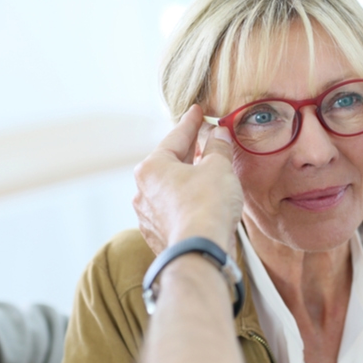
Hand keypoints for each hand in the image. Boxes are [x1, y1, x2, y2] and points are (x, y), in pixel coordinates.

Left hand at [133, 104, 242, 254]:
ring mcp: (147, 216)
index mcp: (152, 167)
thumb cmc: (207, 205)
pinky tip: (201, 204)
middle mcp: (143, 190)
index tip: (197, 111)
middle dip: (190, 152)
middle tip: (206, 140)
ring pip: (170, 189)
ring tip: (207, 175)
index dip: (191, 123)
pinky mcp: (157, 236)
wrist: (201, 251)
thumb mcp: (218, 167)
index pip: (175, 137)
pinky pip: (173, 211)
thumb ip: (218, 148)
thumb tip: (219, 135)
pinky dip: (186, 203)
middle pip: (170, 164)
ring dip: (188, 180)